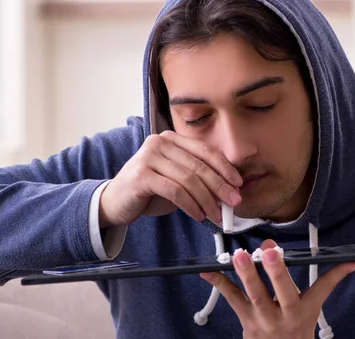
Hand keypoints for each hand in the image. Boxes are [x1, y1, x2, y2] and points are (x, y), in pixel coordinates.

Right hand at [99, 130, 242, 227]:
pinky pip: (175, 191)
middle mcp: (159, 142)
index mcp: (172, 139)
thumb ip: (199, 178)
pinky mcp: (141, 175)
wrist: (115, 202)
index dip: (225, 167)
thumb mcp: (178, 179)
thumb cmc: (150, 190)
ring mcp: (149, 157)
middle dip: (220, 186)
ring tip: (217, 215)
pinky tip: (198, 216)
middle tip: (233, 202)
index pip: (205, 150)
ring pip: (189, 180)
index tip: (238, 183)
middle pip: (199, 166)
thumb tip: (229, 190)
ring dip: (207, 200)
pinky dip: (191, 205)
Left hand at [200, 240, 354, 337]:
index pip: (318, 289)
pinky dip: (219, 284)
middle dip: (277, 272)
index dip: (324, 275)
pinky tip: (207, 271)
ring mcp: (262, 319)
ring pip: (254, 296)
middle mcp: (284, 315)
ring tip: (239, 255)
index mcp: (304, 308)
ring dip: (246, 275)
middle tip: (269, 251)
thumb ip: (331, 279)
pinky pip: (231, 300)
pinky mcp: (245, 319)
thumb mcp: (316, 304)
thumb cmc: (300, 324)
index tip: (315, 258)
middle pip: (281, 292)